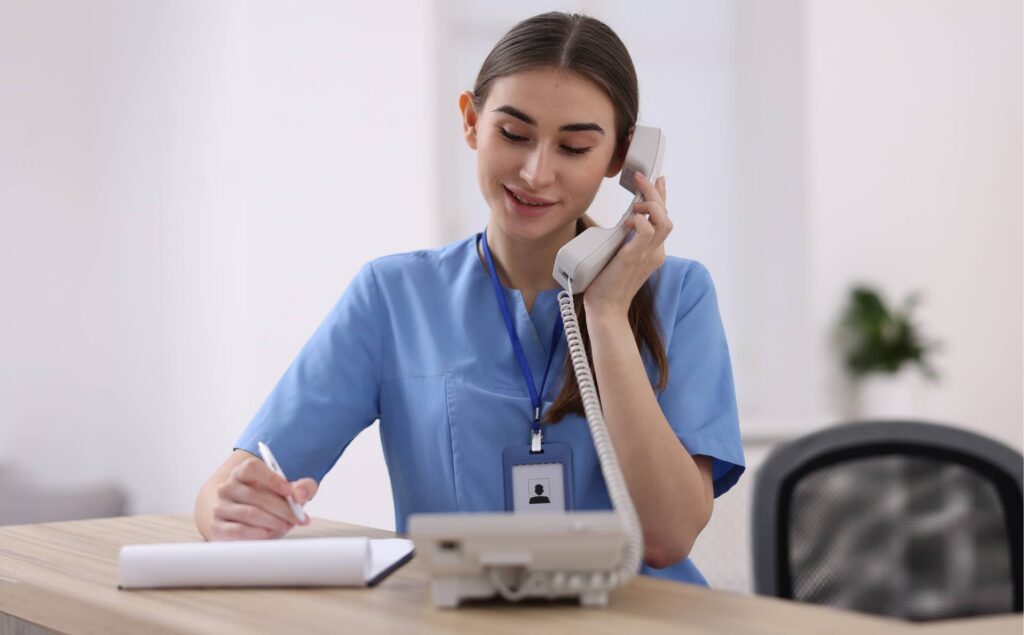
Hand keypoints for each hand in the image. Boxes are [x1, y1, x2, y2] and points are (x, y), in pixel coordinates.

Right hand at [208, 454, 317, 539]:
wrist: (245, 522)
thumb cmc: (270, 503)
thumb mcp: (289, 493)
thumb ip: (303, 488)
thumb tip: (302, 493)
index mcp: (242, 472)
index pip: (252, 468)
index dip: (271, 479)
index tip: (289, 490)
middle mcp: (227, 487)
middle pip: (255, 495)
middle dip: (283, 508)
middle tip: (299, 518)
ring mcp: (220, 507)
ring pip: (249, 514)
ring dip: (274, 522)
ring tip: (287, 525)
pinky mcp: (217, 527)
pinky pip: (239, 531)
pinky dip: (258, 533)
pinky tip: (270, 533)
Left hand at [583, 172, 670, 318]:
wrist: (604, 309)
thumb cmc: (606, 284)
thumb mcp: (617, 255)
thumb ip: (623, 240)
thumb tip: (621, 223)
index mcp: (653, 251)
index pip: (663, 219)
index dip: (662, 197)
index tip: (657, 179)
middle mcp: (655, 252)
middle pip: (667, 216)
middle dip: (656, 193)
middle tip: (641, 178)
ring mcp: (647, 256)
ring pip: (663, 221)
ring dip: (650, 204)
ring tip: (635, 200)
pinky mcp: (634, 258)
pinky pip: (646, 232)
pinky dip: (638, 221)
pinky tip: (628, 221)